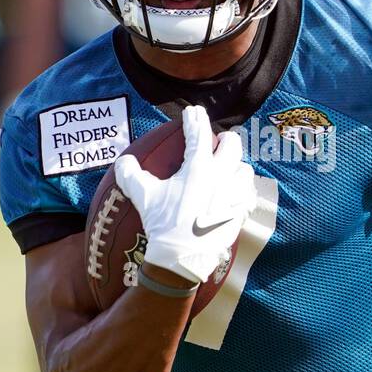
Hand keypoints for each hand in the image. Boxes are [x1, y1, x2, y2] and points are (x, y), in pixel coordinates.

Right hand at [113, 105, 255, 284]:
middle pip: (233, 144)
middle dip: (225, 139)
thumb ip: (131, 175)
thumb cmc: (163, 224)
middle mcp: (221, 176)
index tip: (193, 112)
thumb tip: (123, 162)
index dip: (195, 119)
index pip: (199, 134)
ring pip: (245, 170)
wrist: (182, 258)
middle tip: (217, 142)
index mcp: (198, 168)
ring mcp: (233, 195)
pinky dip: (242, 192)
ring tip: (228, 170)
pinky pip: (248, 196)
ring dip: (236, 166)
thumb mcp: (143, 197)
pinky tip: (235, 196)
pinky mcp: (240, 213)